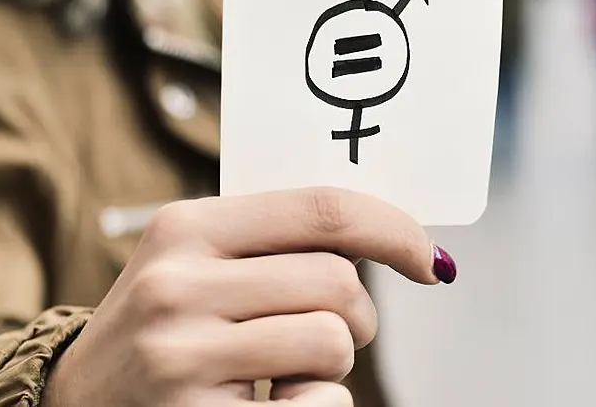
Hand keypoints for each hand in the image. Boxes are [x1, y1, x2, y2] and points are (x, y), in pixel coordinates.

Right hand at [43, 187, 456, 406]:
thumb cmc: (166, 329)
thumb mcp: (198, 263)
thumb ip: (277, 241)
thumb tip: (399, 236)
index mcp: (186, 228)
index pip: (323, 209)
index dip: (395, 230)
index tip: (429, 257)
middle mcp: (176, 286)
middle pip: (338, 282)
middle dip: (358, 315)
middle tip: (332, 333)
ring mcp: (181, 356)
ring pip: (331, 341)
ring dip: (333, 363)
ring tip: (285, 372)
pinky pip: (319, 405)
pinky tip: (274, 406)